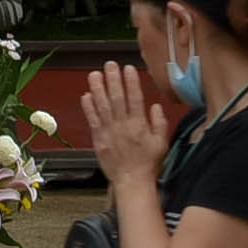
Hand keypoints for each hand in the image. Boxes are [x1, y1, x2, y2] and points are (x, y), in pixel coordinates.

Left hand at [82, 62, 174, 191]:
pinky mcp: (99, 139)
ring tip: (94, 74)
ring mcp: (109, 131)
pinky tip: (85, 95)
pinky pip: (92, 120)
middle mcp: (123, 125)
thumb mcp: (162, 143)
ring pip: (102, 106)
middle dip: (113, 79)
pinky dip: (88, 107)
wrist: (132, 182)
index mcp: (139, 124)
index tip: (128, 68)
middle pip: (116, 98)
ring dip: (97, 89)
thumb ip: (160, 123)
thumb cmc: (149, 163)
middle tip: (109, 65)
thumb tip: (155, 106)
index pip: (135, 98)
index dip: (131, 82)